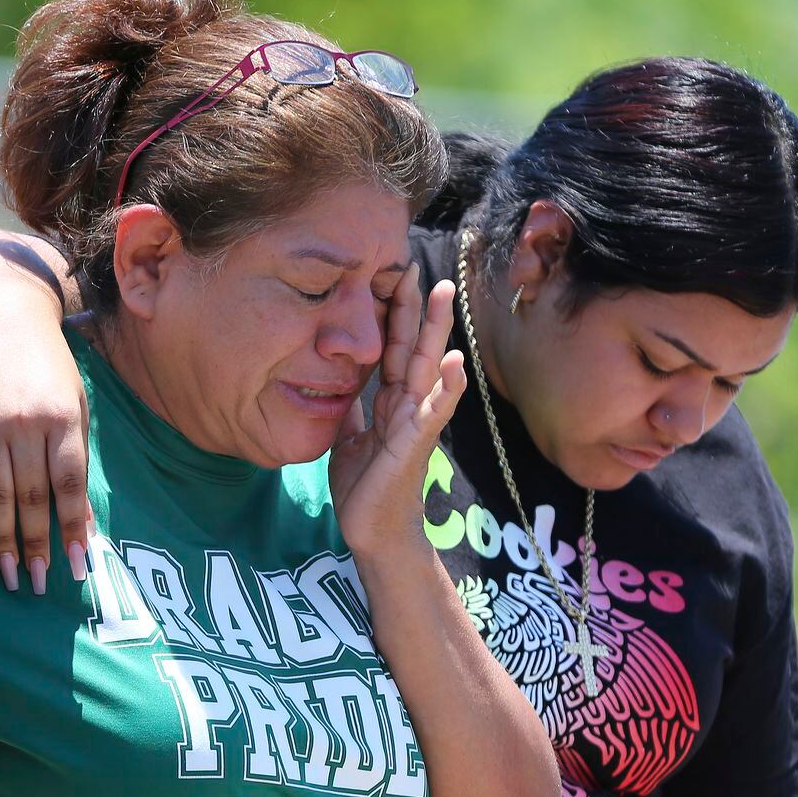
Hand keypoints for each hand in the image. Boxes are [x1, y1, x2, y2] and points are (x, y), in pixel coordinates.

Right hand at [0, 324, 90, 594]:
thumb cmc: (49, 366)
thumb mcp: (77, 401)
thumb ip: (79, 457)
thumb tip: (82, 521)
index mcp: (62, 417)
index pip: (68, 484)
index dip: (71, 528)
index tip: (75, 567)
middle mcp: (25, 423)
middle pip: (31, 495)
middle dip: (36, 544)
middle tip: (39, 585)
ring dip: (2, 540)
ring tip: (10, 577)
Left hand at [329, 273, 465, 559]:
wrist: (373, 531)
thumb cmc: (365, 487)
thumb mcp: (349, 436)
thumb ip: (352, 407)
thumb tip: (342, 380)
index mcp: (389, 400)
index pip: (390, 347)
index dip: (390, 314)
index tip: (388, 276)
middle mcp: (406, 404)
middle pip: (411, 346)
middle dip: (414, 307)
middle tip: (415, 265)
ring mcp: (415, 421)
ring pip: (427, 367)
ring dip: (436, 331)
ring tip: (443, 294)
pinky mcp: (415, 444)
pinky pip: (434, 412)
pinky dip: (447, 387)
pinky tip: (456, 363)